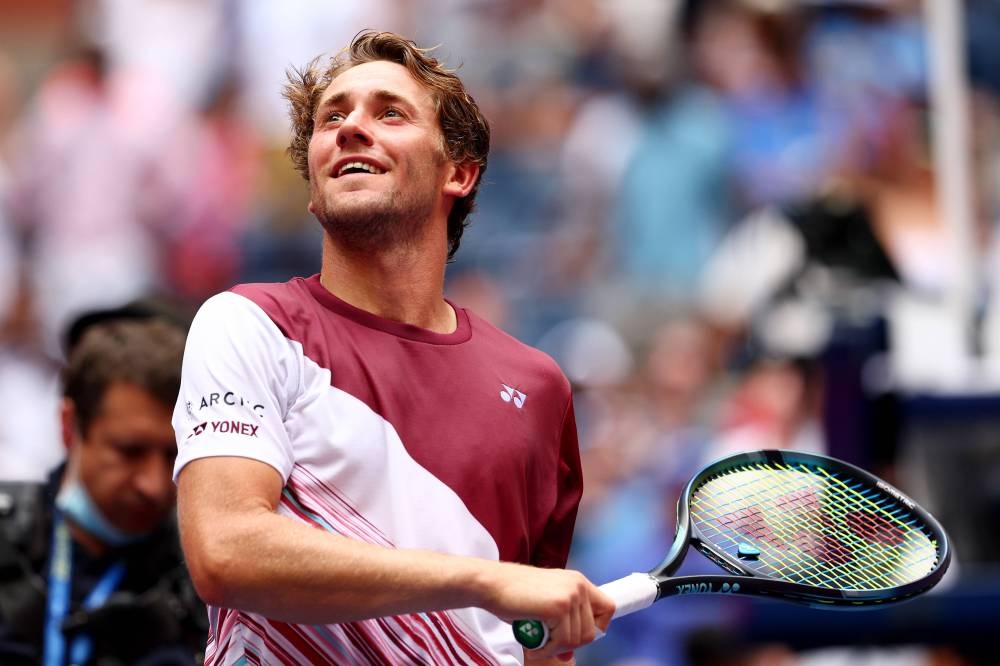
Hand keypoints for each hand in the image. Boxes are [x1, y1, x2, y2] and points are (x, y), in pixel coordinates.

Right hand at [478, 562, 613, 660]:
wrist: (492, 584)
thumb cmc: (513, 594)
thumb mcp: (545, 605)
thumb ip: (562, 624)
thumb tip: (570, 655)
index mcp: (577, 581)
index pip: (608, 608)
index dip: (597, 627)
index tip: (579, 636)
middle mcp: (578, 586)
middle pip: (592, 631)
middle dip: (570, 644)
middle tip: (549, 642)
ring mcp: (571, 595)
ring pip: (577, 639)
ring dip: (556, 648)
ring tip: (538, 642)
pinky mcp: (560, 607)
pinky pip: (563, 642)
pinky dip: (547, 649)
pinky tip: (535, 643)